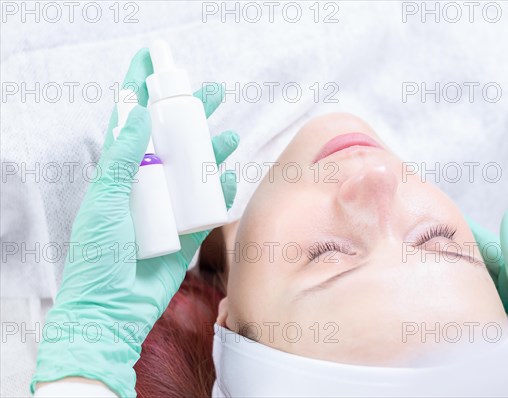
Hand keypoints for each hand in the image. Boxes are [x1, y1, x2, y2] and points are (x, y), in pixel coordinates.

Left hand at [31, 49, 237, 396]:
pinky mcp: (187, 232)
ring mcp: (169, 207)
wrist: (114, 308)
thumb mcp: (105, 201)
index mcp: (121, 173)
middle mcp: (147, 185)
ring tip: (230, 132)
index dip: (141, 89)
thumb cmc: (99, 256)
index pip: (132, 122)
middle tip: (211, 91)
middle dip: (190, 113)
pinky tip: (226, 175)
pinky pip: (207, 206)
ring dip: (211, 150)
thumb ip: (122, 159)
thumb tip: (139, 116)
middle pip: (172, 140)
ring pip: (194, 170)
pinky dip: (218, 190)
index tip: (153, 61)